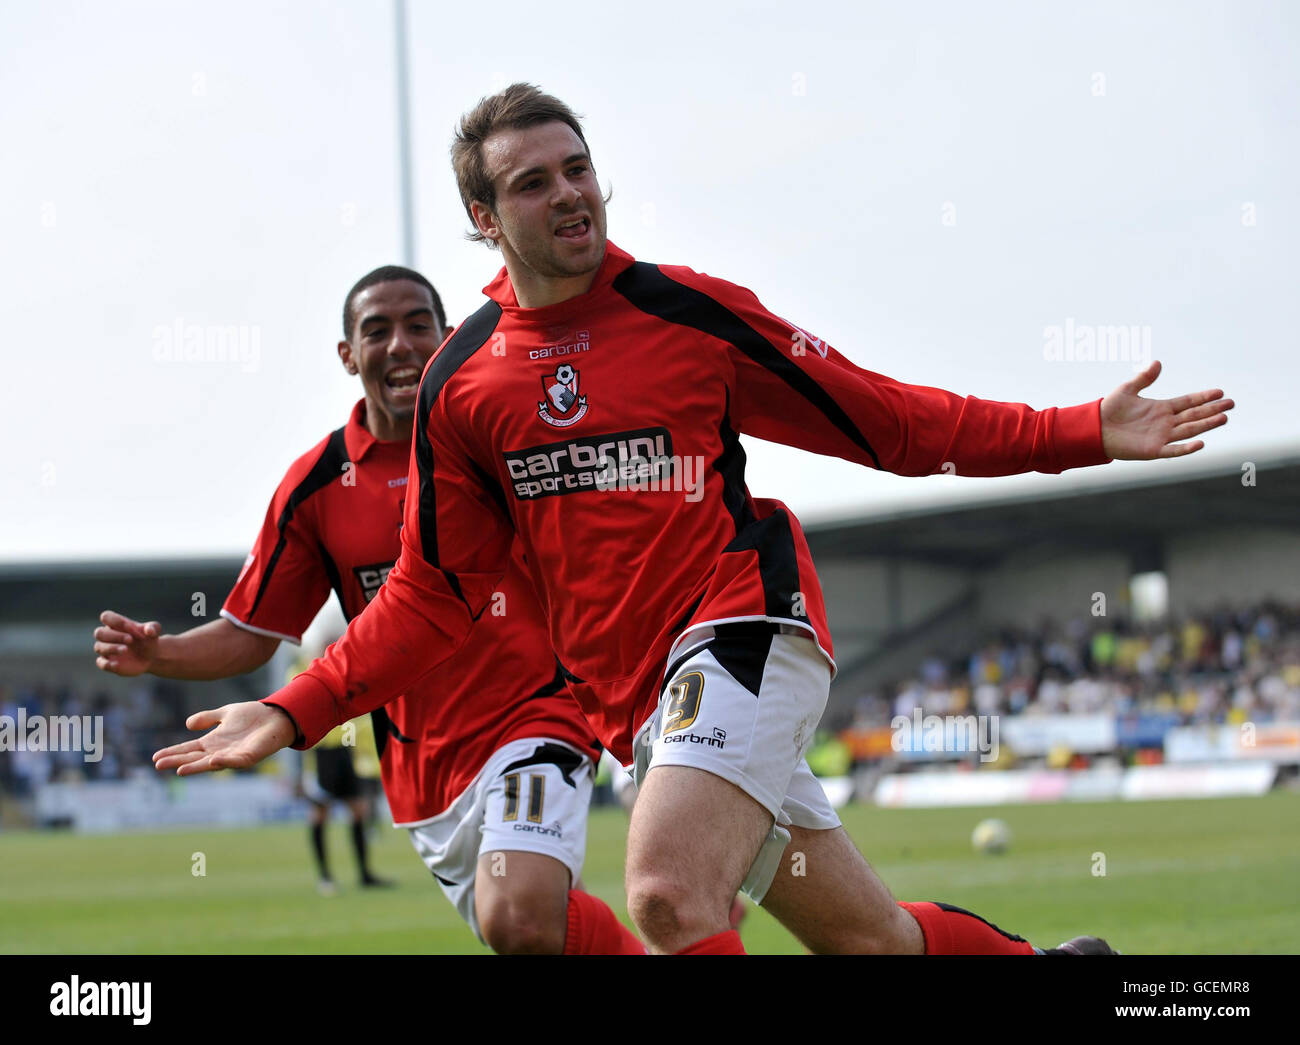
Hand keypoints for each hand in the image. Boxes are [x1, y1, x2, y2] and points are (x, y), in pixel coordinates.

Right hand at [94, 610, 161, 675]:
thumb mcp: (154, 632)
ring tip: (125, 650)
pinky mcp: (107, 663)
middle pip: (99, 633)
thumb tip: (149, 631)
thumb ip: (153, 628)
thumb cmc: (149, 640)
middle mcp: (108, 636)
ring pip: (98, 647)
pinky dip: (106, 664)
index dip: (116, 621)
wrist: (151, 657)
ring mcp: (106, 650)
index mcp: (116, 624)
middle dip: (114, 636)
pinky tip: (117, 664)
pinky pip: (100, 663)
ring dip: (111, 648)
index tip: (131, 627)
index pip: (106, 617)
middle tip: (130, 639)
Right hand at [153, 701, 296, 775]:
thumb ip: (207, 718)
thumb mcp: (225, 714)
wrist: (277, 716)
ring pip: (212, 763)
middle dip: (178, 762)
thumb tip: (187, 724)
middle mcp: (221, 751)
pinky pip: (236, 761)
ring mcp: (234, 755)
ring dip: (197, 767)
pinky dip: (225, 761)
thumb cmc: (252, 716)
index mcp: (213, 742)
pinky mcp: (250, 757)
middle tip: (159, 765)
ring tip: (180, 770)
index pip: (189, 749)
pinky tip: (213, 760)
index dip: (173, 752)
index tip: (156, 757)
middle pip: (195, 758)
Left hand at [1100, 360, 1232, 460]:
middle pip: (1194, 415)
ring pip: (1189, 430)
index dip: (1204, 397)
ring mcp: (1161, 437)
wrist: (1094, 429)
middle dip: (1212, 410)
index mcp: (1161, 408)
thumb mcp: (1128, 389)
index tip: (1220, 392)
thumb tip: (1157, 362)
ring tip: (1224, 417)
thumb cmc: (1110, 409)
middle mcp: (1165, 423)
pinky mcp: (1153, 450)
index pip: (1188, 402)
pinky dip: (1187, 448)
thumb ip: (1144, 378)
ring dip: (1206, 425)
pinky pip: (1174, 450)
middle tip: (1231, 403)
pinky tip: (1201, 443)